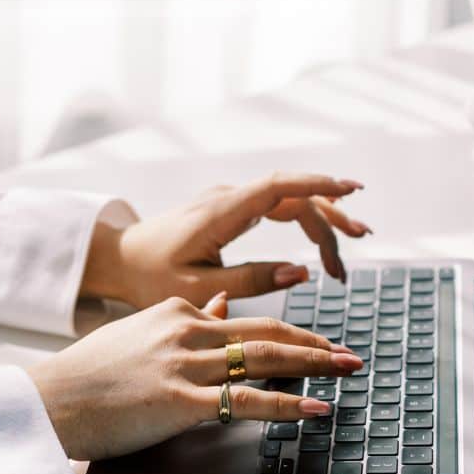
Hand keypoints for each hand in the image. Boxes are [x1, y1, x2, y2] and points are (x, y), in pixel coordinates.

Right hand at [29, 296, 360, 460]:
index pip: (250, 320)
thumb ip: (186, 318)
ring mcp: (185, 364)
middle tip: (350, 356)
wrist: (52, 398)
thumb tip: (219, 305)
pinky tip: (314, 409)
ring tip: (345, 372)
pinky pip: (244, 400)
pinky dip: (286, 403)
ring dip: (313, 366)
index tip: (321, 343)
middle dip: (316, 346)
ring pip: (262, 359)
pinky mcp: (178, 399)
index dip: (292, 332)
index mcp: (180, 313)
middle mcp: (188, 331)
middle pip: (267, 334)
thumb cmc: (93, 372)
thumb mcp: (142, 331)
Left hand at [81, 172, 368, 309]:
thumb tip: (302, 270)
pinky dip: (305, 218)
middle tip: (353, 254)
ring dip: (323, 220)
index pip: (279, 186)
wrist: (120, 258)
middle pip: (294, 196)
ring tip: (350, 249)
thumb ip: (251, 280)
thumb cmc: (152, 277)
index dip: (318, 184)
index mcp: (221, 212)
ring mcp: (233, 199)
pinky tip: (323, 240)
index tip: (352, 190)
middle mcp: (230, 196)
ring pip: (290, 199)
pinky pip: (279, 205)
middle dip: (330, 220)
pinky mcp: (234, 207)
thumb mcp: (198, 289)